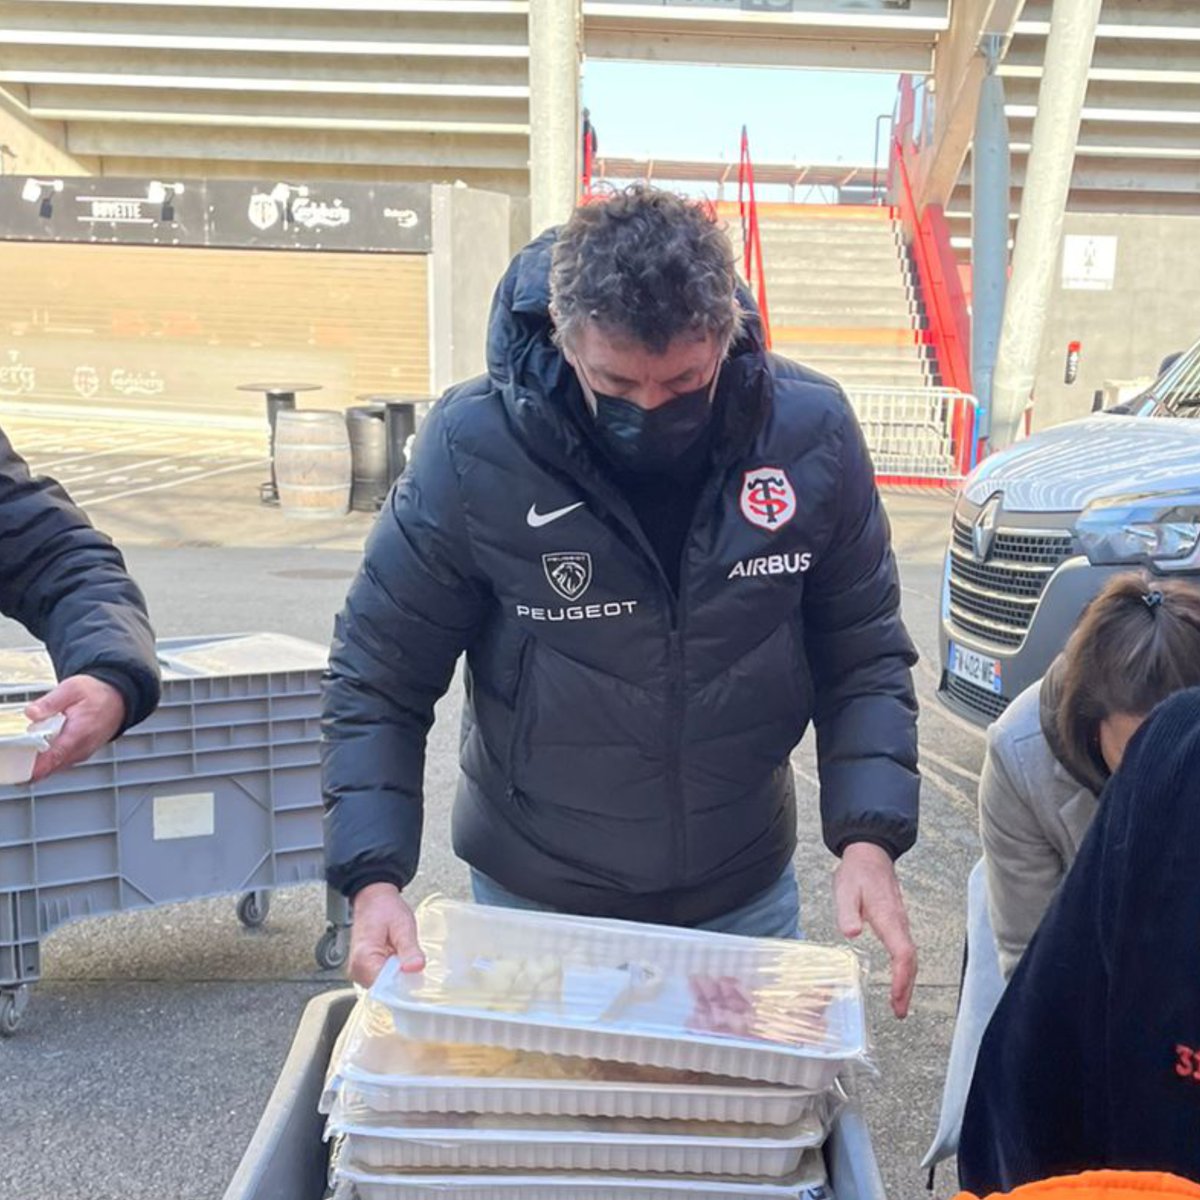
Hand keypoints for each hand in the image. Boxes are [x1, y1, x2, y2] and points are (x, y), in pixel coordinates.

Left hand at [25, 675, 125, 781]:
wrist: (121, 698)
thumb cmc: (99, 693)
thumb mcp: (72, 688)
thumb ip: (50, 702)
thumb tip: (31, 713)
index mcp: (78, 734)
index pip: (52, 759)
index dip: (33, 768)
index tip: (18, 768)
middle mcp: (81, 749)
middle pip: (49, 767)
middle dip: (30, 764)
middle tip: (16, 752)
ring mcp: (82, 753)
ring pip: (54, 767)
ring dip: (39, 761)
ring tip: (28, 746)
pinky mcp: (81, 754)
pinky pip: (60, 763)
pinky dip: (48, 758)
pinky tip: (42, 746)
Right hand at [349, 883, 424, 986]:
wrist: (374, 899)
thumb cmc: (385, 909)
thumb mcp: (403, 925)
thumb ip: (409, 949)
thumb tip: (416, 968)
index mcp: (364, 960)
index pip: (386, 989)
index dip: (405, 986)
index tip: (419, 979)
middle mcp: (357, 970)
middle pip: (386, 991)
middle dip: (403, 980)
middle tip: (413, 962)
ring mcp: (359, 972)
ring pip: (386, 988)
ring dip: (399, 976)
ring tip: (403, 956)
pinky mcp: (365, 971)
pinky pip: (383, 981)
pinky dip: (394, 973)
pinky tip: (398, 959)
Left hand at [833, 841, 917, 1019]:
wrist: (870, 854)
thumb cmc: (857, 872)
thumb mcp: (845, 889)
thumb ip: (847, 911)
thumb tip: (852, 933)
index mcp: (888, 917)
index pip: (903, 953)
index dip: (902, 977)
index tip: (897, 997)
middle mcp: (899, 922)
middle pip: (910, 960)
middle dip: (907, 987)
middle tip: (899, 1011)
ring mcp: (900, 922)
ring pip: (910, 956)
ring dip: (907, 981)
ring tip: (899, 1004)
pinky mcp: (897, 922)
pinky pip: (905, 950)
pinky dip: (904, 969)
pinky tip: (897, 980)